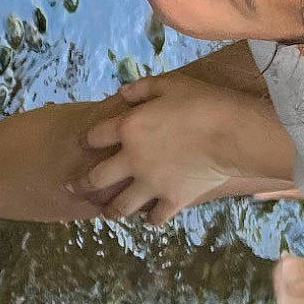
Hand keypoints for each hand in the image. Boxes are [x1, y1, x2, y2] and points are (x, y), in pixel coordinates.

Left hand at [70, 73, 242, 223]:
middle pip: (96, 179)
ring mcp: (151, 184)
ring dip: (110, 210)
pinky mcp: (172, 200)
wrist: (231, 133)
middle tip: (71, 189)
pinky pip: (155, 218)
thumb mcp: (169, 84)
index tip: (83, 143)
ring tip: (107, 212)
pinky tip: (150, 217)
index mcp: (128, 129)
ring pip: (120, 206)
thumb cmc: (202, 102)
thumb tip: (122, 94)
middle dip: (80, 185)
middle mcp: (132, 160)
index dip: (87, 140)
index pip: (95, 137)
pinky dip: (151, 219)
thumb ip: (141, 89)